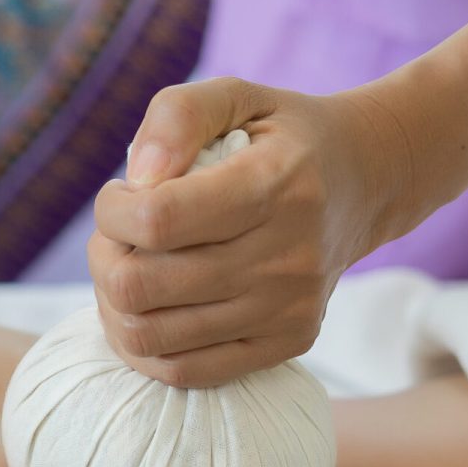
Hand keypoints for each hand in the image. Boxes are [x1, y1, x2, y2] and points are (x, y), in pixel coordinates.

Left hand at [88, 76, 406, 387]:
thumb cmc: (277, 136)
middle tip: (117, 235)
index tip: (121, 193)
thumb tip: (139, 176)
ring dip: (113, 301)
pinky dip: (142, 346)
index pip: (156, 221)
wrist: (364, 182)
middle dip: (103, 255)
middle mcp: (288, 256)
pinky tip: (146, 307)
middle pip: (139, 286)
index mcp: (275, 187)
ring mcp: (290, 309)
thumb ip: (177, 116)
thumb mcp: (234, 95)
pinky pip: (183, 371)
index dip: (112, 210)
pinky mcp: (288, 344)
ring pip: (148, 336)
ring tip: (131, 265)